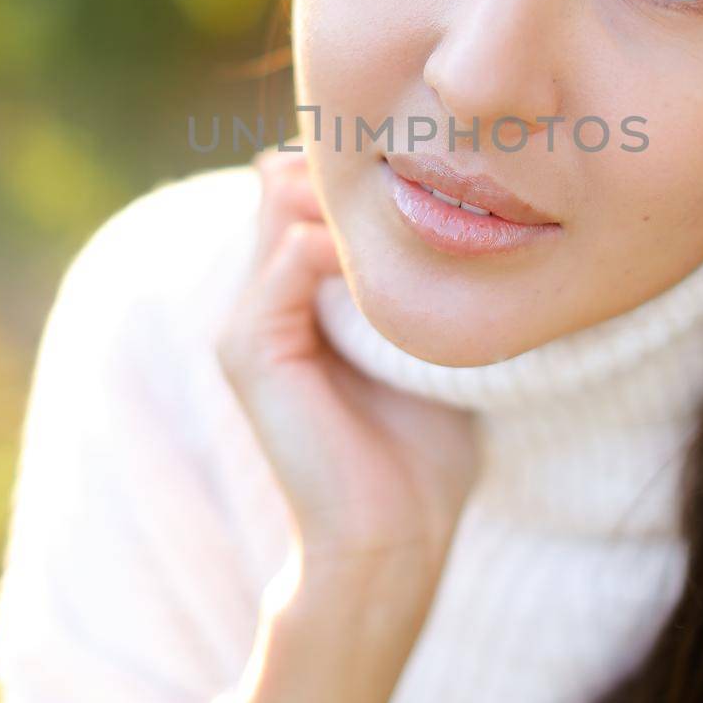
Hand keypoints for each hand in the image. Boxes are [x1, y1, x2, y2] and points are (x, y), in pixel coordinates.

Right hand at [217, 142, 484, 607]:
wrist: (393, 539)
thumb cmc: (422, 448)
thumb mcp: (427, 343)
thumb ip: (418, 281)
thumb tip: (455, 209)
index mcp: (295, 291)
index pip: (307, 184)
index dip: (364, 165)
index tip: (436, 162)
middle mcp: (261, 294)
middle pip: (291, 177)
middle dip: (358, 168)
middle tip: (435, 177)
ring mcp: (247, 318)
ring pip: (285, 201)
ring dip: (355, 203)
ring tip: (425, 217)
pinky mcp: (249, 347)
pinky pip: (288, 258)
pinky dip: (344, 247)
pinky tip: (405, 272)